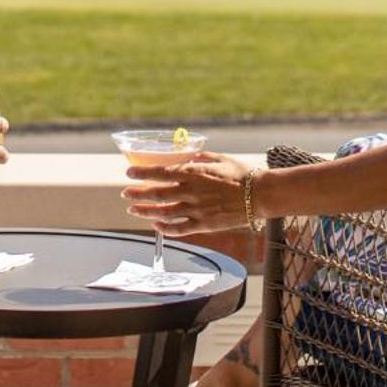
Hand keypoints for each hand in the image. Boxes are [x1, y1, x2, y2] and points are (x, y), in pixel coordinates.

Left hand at [123, 151, 251, 235]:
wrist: (260, 194)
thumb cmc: (241, 173)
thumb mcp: (218, 159)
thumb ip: (200, 158)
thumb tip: (187, 158)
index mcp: (193, 173)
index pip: (160, 173)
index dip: (142, 173)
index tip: (129, 174)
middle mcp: (191, 192)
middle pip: (156, 194)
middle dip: (138, 194)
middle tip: (126, 194)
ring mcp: (197, 210)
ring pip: (164, 213)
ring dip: (146, 212)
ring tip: (134, 210)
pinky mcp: (204, 225)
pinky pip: (180, 229)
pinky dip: (165, 228)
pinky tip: (156, 226)